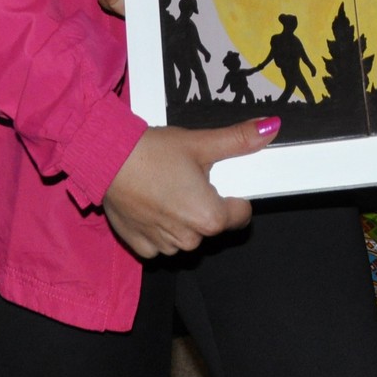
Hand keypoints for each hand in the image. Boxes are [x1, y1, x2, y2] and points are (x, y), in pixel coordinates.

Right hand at [101, 118, 278, 257]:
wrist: (105, 159)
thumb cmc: (152, 152)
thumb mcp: (201, 142)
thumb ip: (239, 140)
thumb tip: (270, 128)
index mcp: (210, 217)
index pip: (241, 215)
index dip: (234, 196)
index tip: (217, 181)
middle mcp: (189, 240)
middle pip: (212, 225)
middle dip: (205, 205)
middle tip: (186, 178)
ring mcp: (164, 247)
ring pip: (186, 235)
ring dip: (181, 218)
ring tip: (165, 188)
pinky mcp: (142, 248)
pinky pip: (161, 242)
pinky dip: (159, 226)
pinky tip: (149, 203)